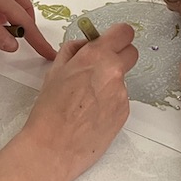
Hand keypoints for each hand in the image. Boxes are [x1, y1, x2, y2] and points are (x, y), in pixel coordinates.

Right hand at [0, 23, 137, 180]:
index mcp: (96, 56)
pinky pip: (120, 100)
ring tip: (86, 101)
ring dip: (110, 83)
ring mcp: (122, 94)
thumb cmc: (49, 109)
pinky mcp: (124, 113)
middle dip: (119, 56)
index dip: (118, 35)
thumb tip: (87, 44)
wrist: (54, 147)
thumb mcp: (55, 70)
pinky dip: (110, 103)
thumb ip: (74, 51)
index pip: (124, 32)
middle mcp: (114, 72)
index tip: (111, 41)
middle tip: (100, 68)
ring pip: (122, 79)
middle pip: (132, 53)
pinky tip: (91, 115)